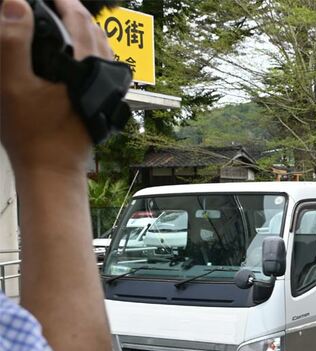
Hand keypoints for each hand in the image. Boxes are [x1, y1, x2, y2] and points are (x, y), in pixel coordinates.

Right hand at [0, 0, 112, 177]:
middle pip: (95, 31)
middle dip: (76, 12)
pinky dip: (93, 52)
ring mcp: (105, 90)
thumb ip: (13, 42)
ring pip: (103, 50)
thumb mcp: (12, 84)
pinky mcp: (103, 103)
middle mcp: (101, 76)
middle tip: (55, 2)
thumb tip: (15, 5)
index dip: (63, 1)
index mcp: (84, 66)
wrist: (51, 169)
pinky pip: (104, 68)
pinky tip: (79, 56)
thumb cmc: (32, 134)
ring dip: (87, 31)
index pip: (79, 19)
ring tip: (68, 21)